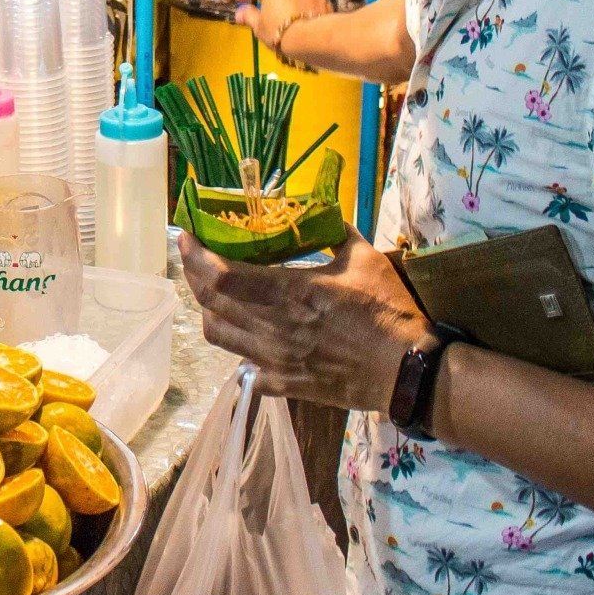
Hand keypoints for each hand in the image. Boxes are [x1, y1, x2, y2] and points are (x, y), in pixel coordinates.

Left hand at [178, 229, 433, 411]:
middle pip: (209, 303)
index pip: (221, 275)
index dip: (196, 255)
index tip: (186, 235)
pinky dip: (238, 347)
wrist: (407, 373)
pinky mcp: (284, 384)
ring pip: (218, 335)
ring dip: (208, 310)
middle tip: (193, 256)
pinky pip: (244, 366)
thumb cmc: (388, 312)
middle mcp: (271, 328)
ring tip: (213, 293)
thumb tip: (318, 211)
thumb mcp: (364, 259)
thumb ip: (334, 231)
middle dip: (193, 276)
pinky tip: (247, 335)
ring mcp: (274, 360)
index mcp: (288, 293)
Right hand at [233, 0, 329, 51]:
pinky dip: (303, 7)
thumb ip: (249, 16)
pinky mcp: (325, 1)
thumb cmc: (281, 31)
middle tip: (261, 4)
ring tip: (283, 12)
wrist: (314, 40)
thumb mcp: (259, 27)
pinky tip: (300, 17)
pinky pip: (309, 1)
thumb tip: (241, 12)